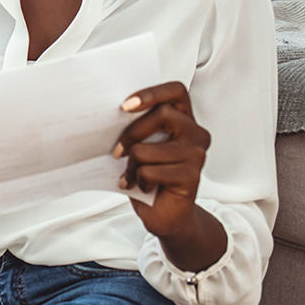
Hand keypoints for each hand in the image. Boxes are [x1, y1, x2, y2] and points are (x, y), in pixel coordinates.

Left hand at [113, 81, 210, 237]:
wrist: (166, 214)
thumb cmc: (150, 174)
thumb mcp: (143, 145)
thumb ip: (139, 127)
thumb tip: (108, 114)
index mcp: (184, 120)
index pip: (176, 91)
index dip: (152, 92)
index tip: (125, 105)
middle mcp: (196, 134)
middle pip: (161, 115)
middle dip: (131, 133)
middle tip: (116, 151)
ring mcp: (197, 155)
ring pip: (147, 149)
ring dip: (131, 165)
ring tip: (132, 175)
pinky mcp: (191, 177)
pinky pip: (150, 172)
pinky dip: (138, 181)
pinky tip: (142, 187)